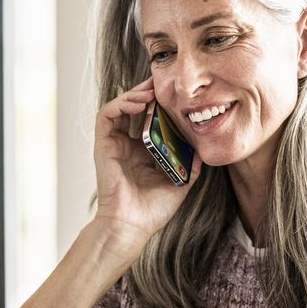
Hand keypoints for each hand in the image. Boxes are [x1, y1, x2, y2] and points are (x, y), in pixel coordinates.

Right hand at [92, 78, 202, 253]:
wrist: (132, 225)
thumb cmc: (153, 210)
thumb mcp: (180, 182)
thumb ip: (191, 165)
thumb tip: (203, 150)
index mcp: (144, 152)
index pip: (149, 118)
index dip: (159, 103)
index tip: (175, 93)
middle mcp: (127, 145)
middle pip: (134, 108)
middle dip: (147, 92)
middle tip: (163, 82)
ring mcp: (114, 144)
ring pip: (119, 107)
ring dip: (134, 94)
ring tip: (151, 91)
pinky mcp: (103, 145)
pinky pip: (106, 115)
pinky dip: (121, 103)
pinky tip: (138, 103)